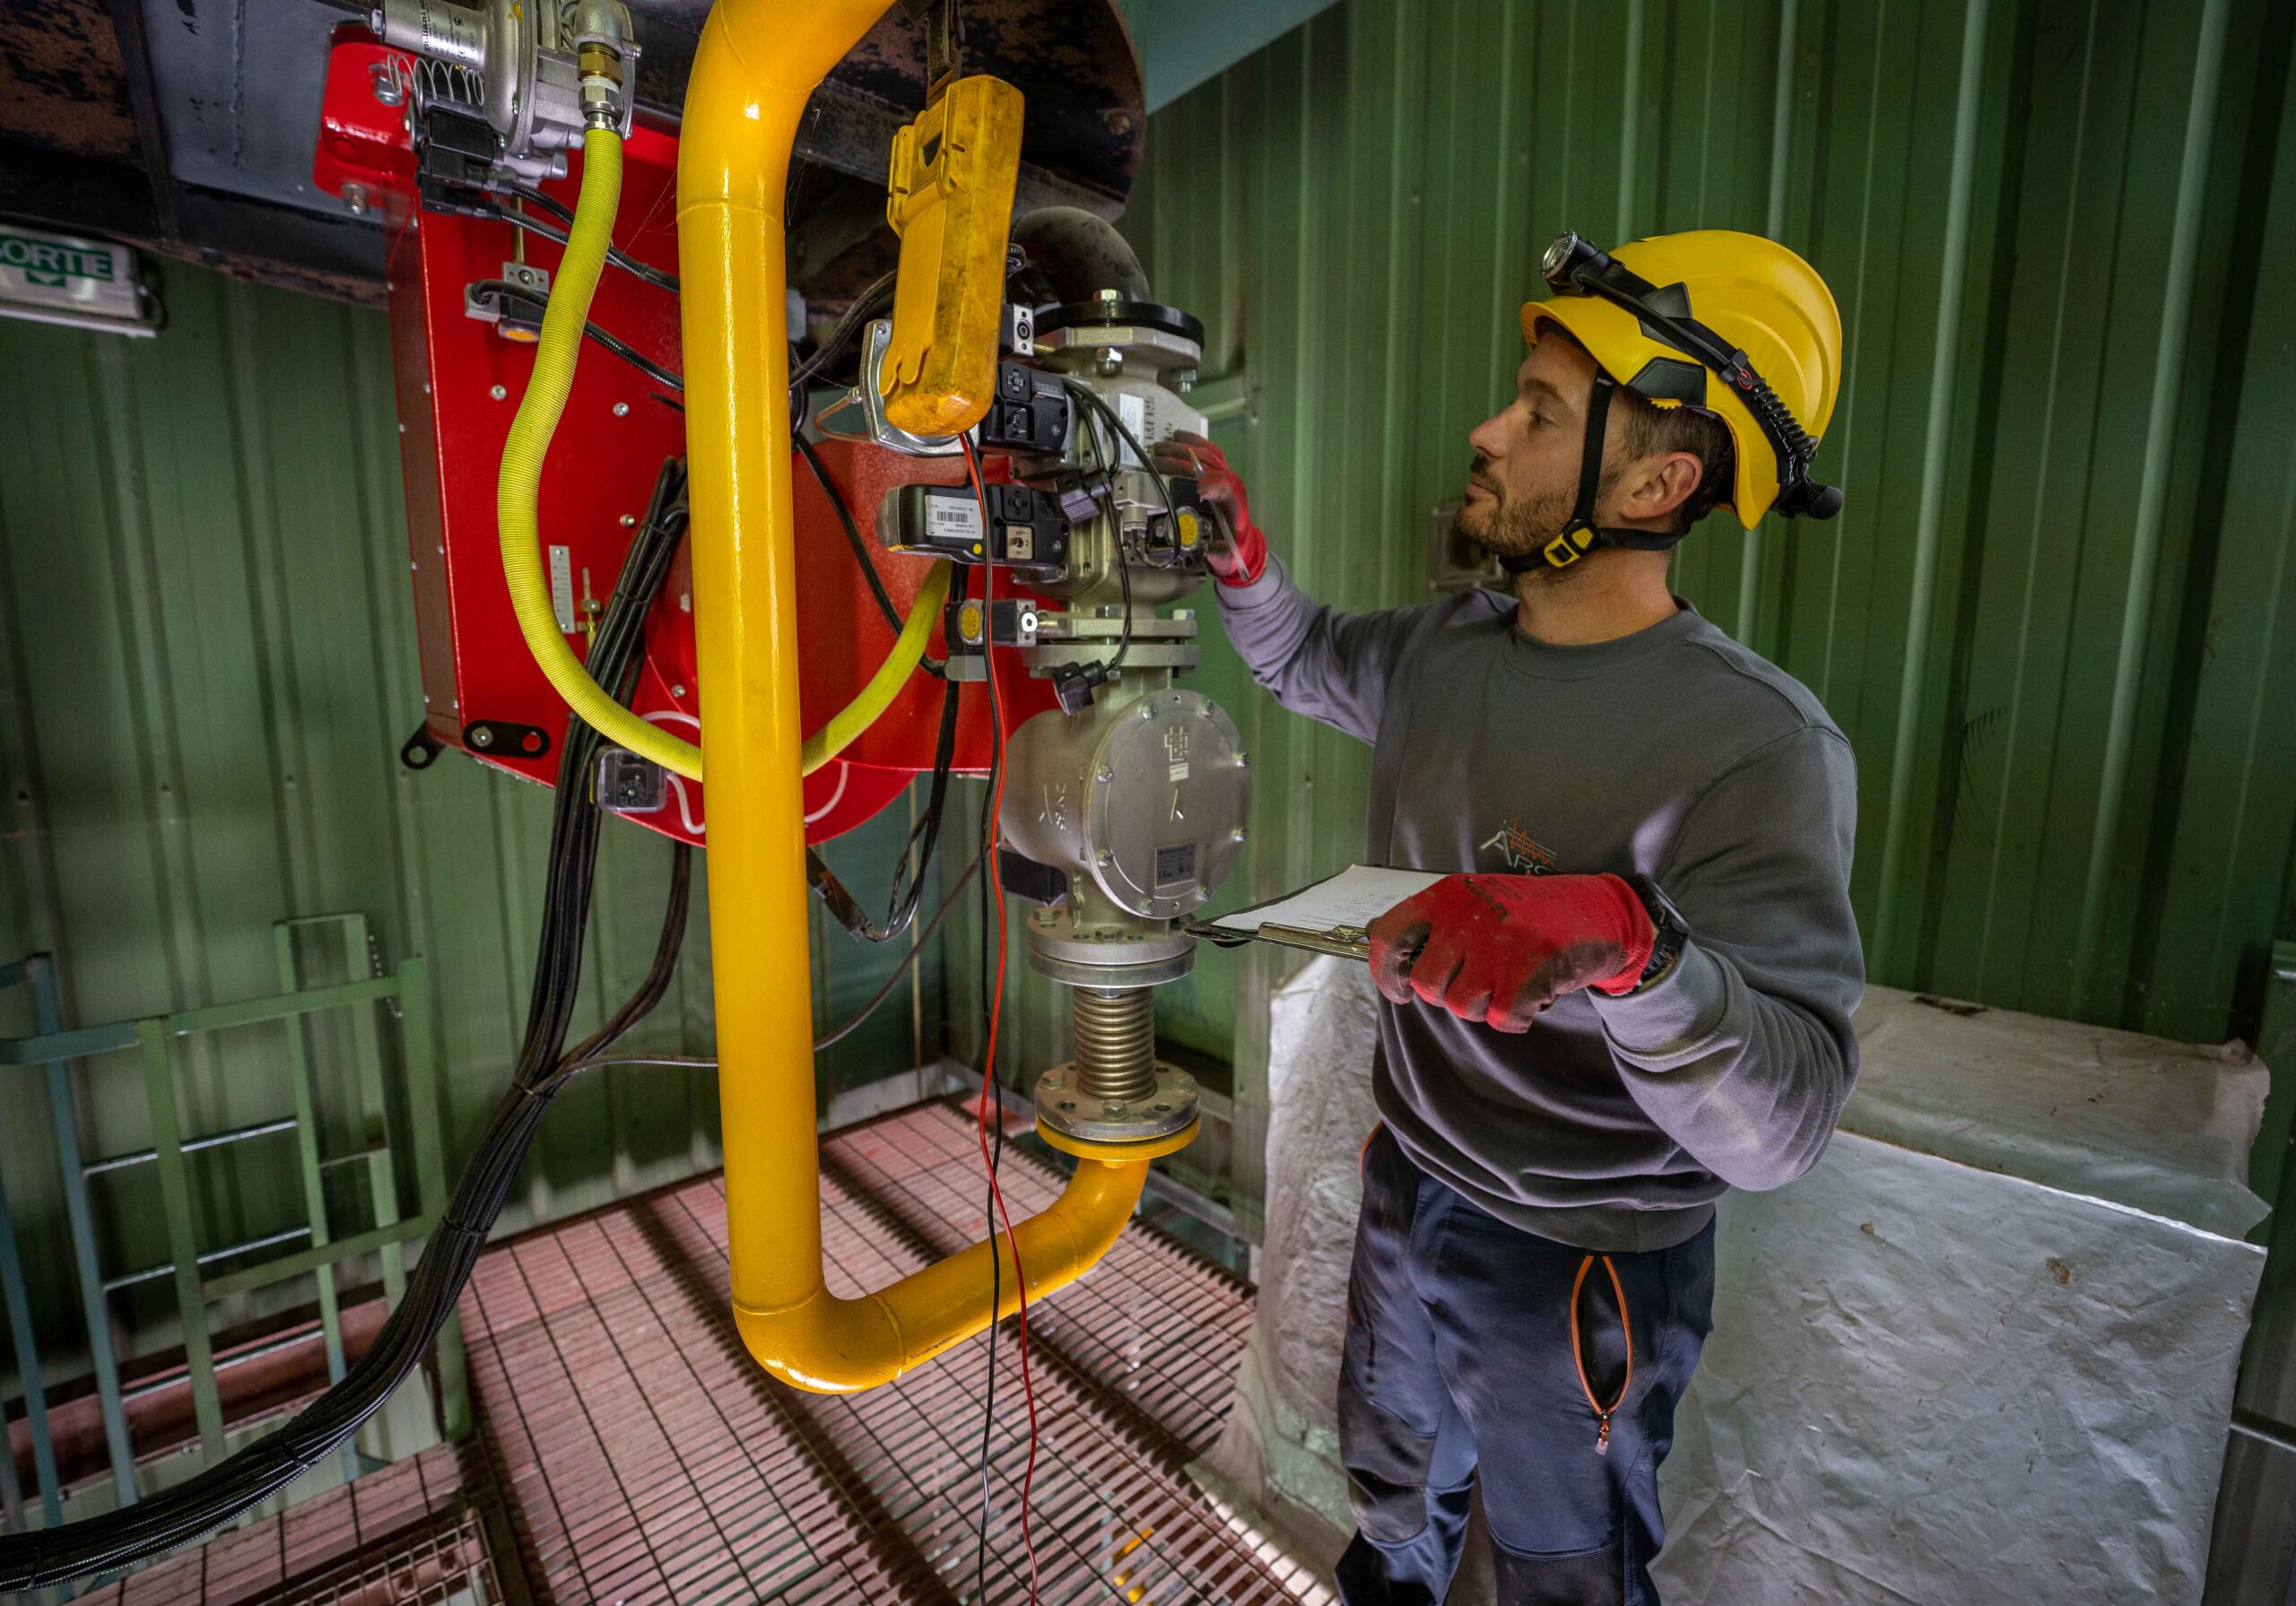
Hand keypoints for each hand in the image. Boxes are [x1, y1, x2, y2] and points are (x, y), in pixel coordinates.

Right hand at [1152, 431, 1265, 584]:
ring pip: (1208, 454)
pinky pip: (1209, 451)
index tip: (1197, 488)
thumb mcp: (1225, 558)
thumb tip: (1211, 549)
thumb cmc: (1230, 548)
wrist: (1239, 541)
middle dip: (1183, 461)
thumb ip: (1219, 555)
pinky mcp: (1219, 471)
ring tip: (1161, 446)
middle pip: (1210, 465)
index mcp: (1235, 506)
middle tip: (1157, 460)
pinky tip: (1178, 436)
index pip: (1227, 488)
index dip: (1213, 485)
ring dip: (1184, 448)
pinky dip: (1193, 441)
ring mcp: (1226, 475)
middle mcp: (1232, 486)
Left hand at [1366, 873, 1655, 1030]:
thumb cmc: (1529, 915)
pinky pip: (1501, 1018)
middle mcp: (1467, 917)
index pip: (1389, 936)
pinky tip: (1532, 992)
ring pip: (1461, 1005)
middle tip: (1477, 983)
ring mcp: (1498, 945)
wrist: (1598, 912)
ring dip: (1485, 1005)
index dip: (1385, 971)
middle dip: (1449, 994)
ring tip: (1509, 981)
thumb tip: (1384, 953)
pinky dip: (1517, 1016)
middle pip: (1428, 984)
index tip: (1399, 989)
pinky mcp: (1529, 972)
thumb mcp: (1475, 902)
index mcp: (1447, 896)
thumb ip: (1434, 925)